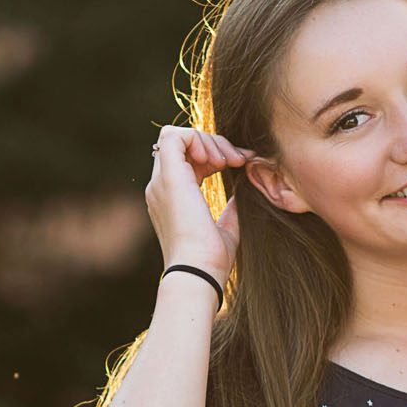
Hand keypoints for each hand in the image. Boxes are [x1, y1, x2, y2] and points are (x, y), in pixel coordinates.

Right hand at [146, 125, 253, 282]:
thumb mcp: (226, 228)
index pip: (186, 160)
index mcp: (172, 199)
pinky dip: (197, 138)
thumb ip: (231, 209)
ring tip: (229, 161)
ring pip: (177, 136)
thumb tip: (245, 190)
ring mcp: (161, 182)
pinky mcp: (168, 177)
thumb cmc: (212, 259)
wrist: (199, 271)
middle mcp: (161, 188)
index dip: (213, 154)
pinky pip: (174, 136)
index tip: (239, 165)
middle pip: (181, 145)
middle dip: (213, 144)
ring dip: (208, 140)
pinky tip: (216, 159)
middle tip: (238, 160)